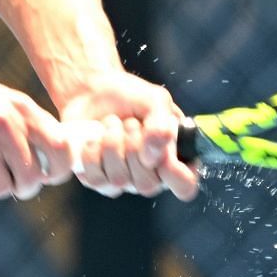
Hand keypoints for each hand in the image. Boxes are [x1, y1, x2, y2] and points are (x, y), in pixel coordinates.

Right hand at [0, 55, 73, 201]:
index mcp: (20, 107)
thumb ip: (24, 122)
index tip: (49, 176)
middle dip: (23, 188)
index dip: (60, 169)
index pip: (60, 146)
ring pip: (2, 187)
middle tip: (12, 185)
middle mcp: (4, 123)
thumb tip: (52, 156)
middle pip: (32, 176)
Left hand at [59, 72, 199, 200]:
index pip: (184, 186)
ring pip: (119, 180)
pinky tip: (96, 136)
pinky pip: (95, 178)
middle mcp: (150, 175)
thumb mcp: (155, 100)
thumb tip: (153, 157)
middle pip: (148, 185)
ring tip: (112, 124)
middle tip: (130, 122)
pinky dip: (93, 152)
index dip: (174, 174)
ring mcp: (124, 180)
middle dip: (134, 147)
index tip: (163, 154)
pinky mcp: (97, 179)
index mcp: (174, 158)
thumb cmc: (129, 96)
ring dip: (113, 144)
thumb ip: (162, 125)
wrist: (91, 91)